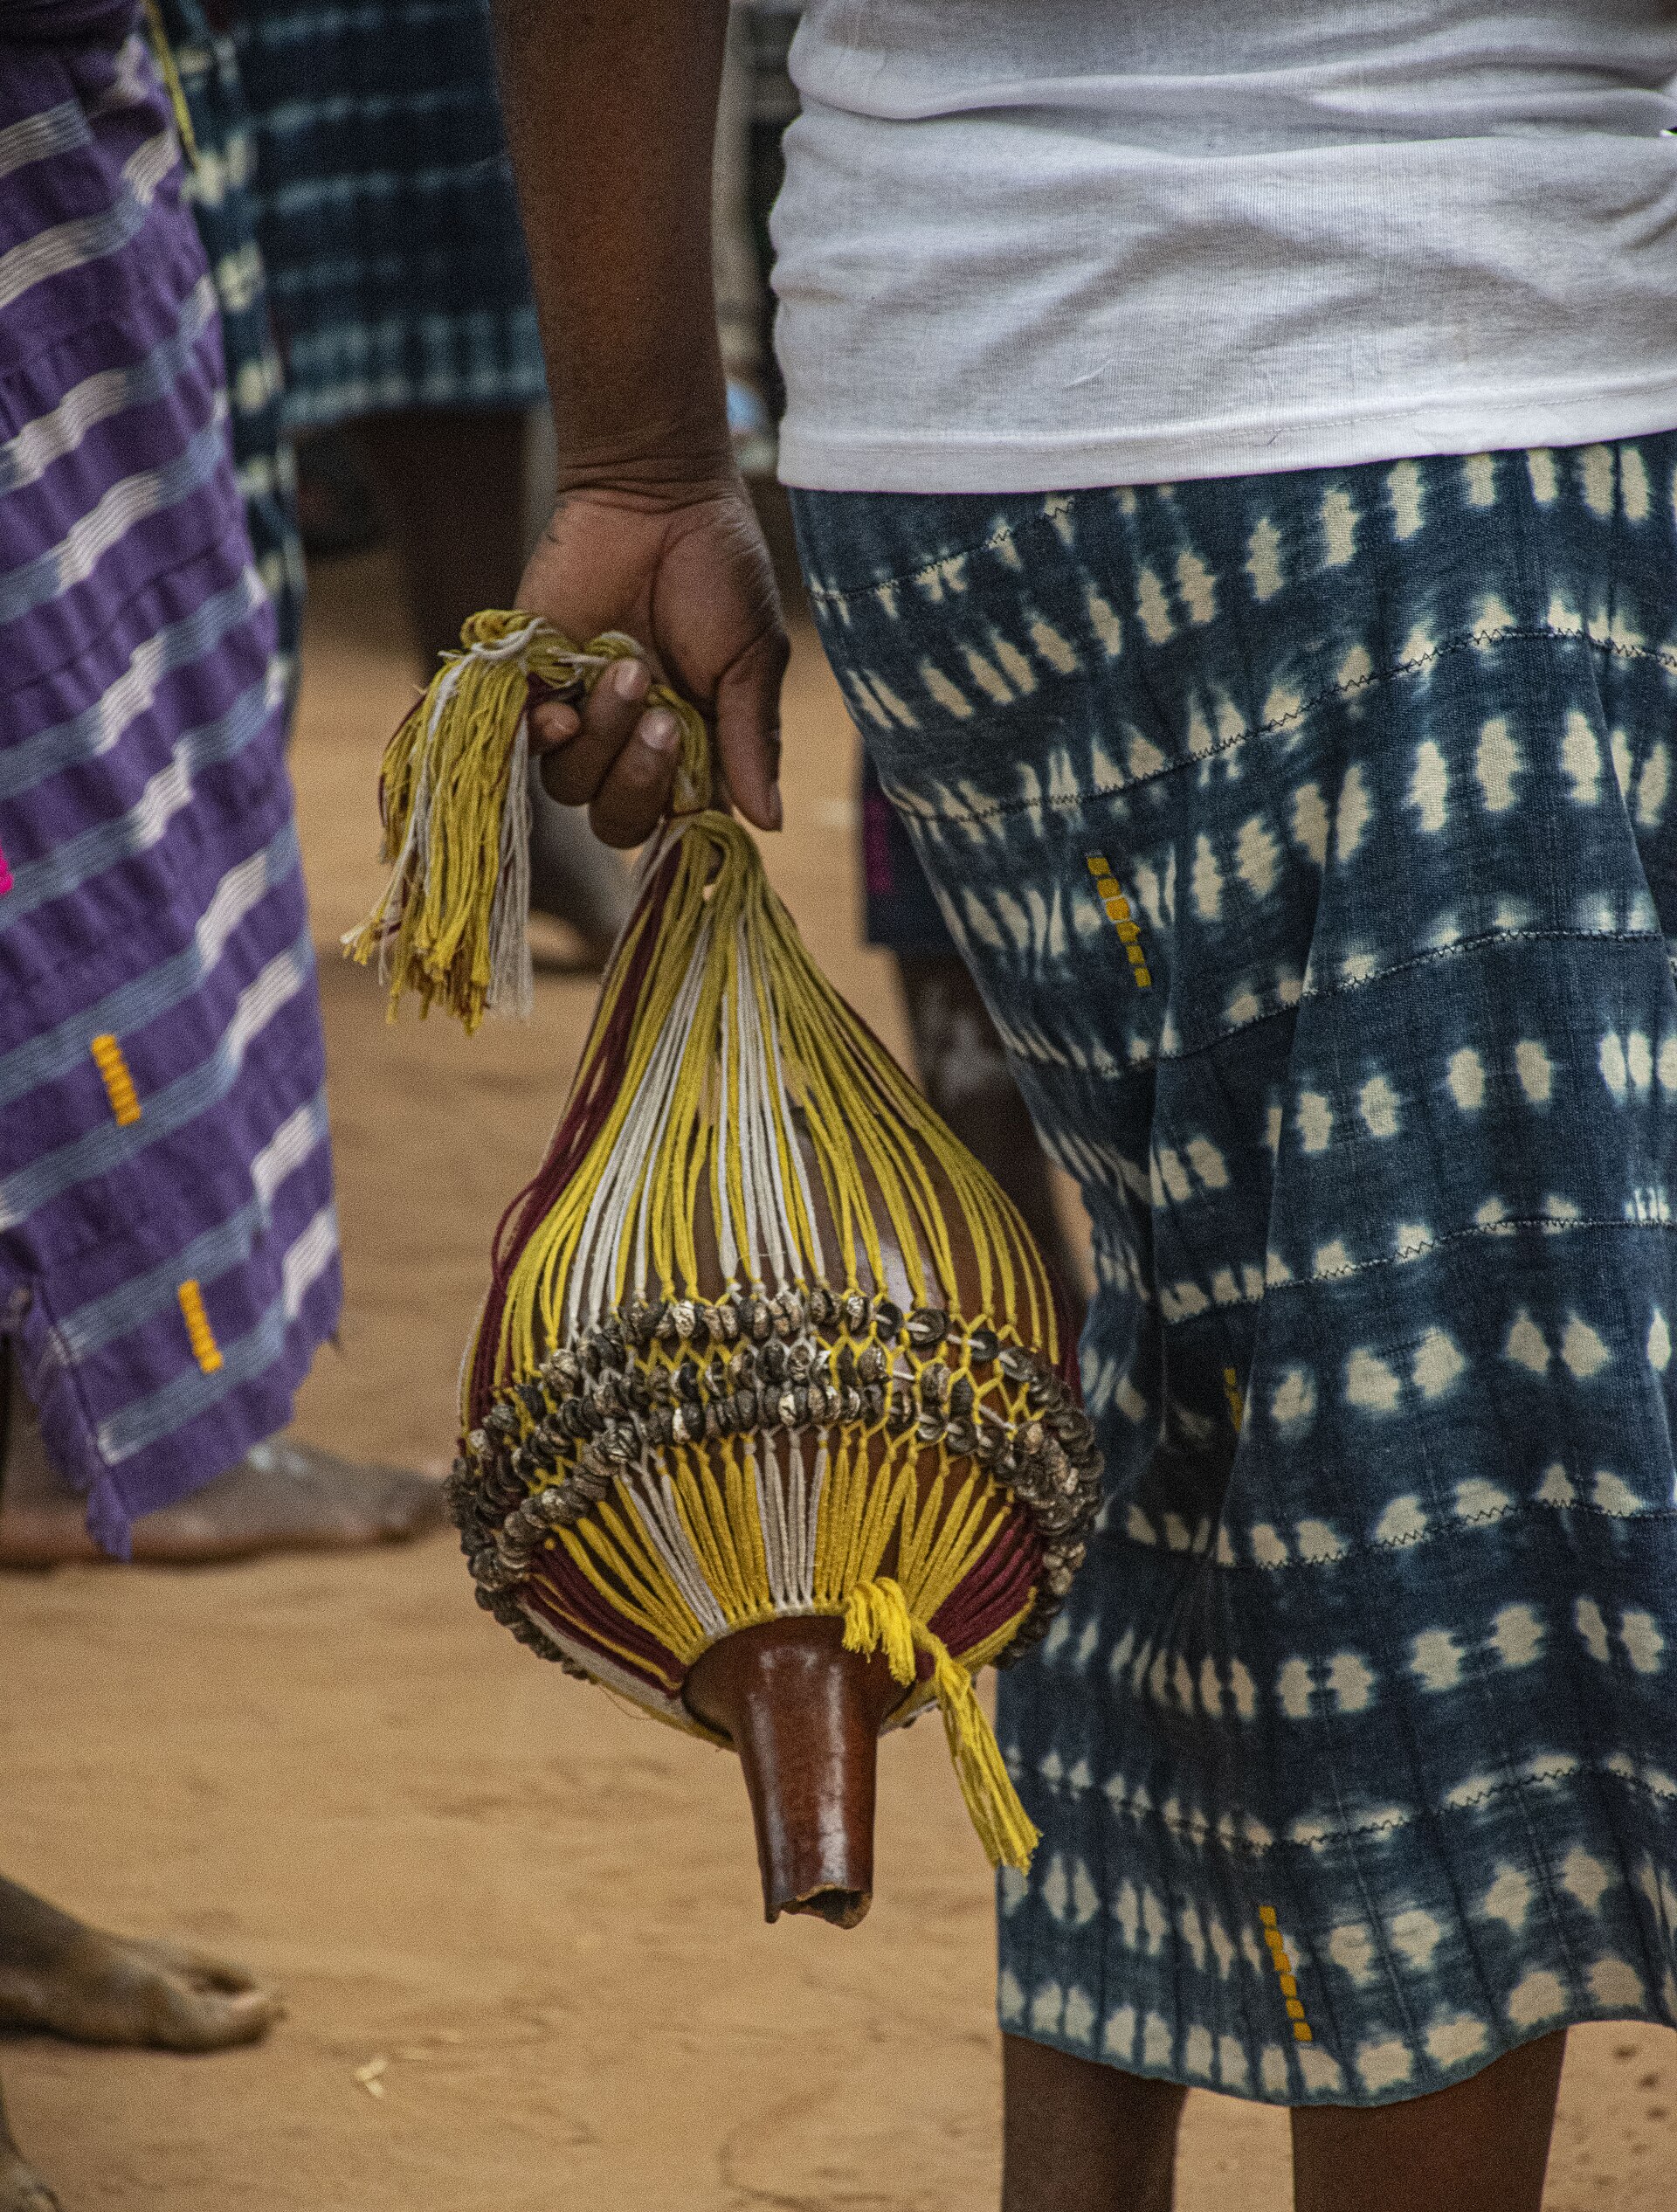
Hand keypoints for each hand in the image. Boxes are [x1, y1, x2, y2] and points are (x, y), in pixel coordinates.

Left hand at [518, 472, 788, 847]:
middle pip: (619, 820)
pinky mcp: (534, 681)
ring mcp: (582, 715)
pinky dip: (539, 736)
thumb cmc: (719, 572)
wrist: (657, 495)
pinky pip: (523, 743)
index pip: (680, 822)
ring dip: (601, 740)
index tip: (698, 812)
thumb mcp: (752, 659)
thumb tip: (770, 825)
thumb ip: (753, 740)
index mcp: (692, 745)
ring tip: (628, 671)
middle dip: (640, 783)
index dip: (684, 832)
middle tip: (664, 721)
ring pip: (571, 787)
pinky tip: (560, 710)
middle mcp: (632, 742)